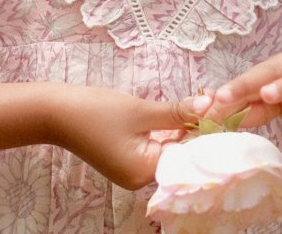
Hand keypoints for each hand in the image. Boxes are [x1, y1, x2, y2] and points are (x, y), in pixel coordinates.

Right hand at [49, 85, 205, 189]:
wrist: (54, 112)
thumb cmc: (95, 111)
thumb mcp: (139, 110)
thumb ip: (176, 111)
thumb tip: (208, 104)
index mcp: (145, 172)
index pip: (187, 156)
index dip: (207, 133)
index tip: (226, 112)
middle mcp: (141, 178)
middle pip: (179, 154)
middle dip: (197, 129)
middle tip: (217, 102)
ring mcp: (132, 169)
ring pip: (168, 149)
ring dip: (184, 128)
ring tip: (206, 103)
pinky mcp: (126, 158)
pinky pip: (154, 147)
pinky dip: (167, 131)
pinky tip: (182, 113)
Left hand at [200, 52, 281, 142]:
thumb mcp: (280, 103)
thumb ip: (254, 108)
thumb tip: (221, 115)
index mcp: (278, 69)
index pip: (247, 81)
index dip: (227, 94)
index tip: (204, 107)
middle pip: (268, 73)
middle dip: (245, 84)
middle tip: (224, 96)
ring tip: (267, 94)